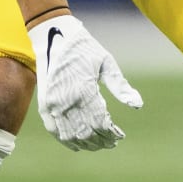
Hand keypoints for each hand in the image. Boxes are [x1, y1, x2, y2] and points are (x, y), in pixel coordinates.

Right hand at [29, 14, 141, 150]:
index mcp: (84, 90)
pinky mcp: (44, 104)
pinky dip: (66, 141)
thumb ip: (121, 86)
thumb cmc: (84, 48)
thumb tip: (138, 105)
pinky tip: (78, 146)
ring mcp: (53, 104)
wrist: (53, 35)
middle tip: (112, 142)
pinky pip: (54, 130)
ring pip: (70, 135)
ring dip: (86, 144)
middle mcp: (66, 100)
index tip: (120, 135)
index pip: (100, 123)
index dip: (111, 133)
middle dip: (101, 141)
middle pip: (86, 132)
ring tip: (99, 144)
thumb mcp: (106, 62)